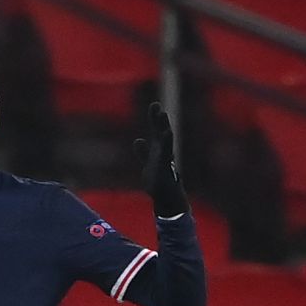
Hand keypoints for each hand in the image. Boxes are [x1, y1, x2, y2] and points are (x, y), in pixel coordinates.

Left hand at [132, 103, 187, 217]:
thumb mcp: (148, 164)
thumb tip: (138, 140)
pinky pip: (166, 156)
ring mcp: (165, 161)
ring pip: (165, 142)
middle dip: (159, 120)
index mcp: (159, 150)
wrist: (167, 199)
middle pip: (161, 133)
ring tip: (163, 116)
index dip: (155, 119)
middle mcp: (164, 153)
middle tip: (157, 106)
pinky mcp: (165, 170)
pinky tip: (167, 135)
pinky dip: (167, 146)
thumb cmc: (159, 183)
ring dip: (164, 129)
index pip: (157, 131)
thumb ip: (143, 153)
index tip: (155, 105)